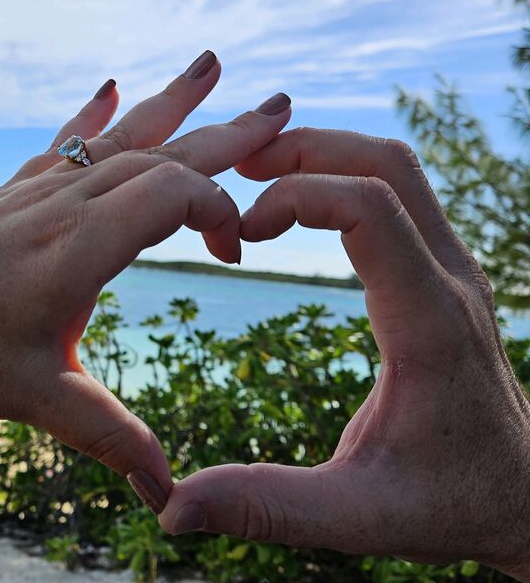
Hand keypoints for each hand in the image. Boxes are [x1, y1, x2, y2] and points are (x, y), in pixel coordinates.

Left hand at [0, 53, 291, 511]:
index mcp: (75, 250)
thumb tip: (168, 492)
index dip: (217, 210)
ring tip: (212, 62)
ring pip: (119, 135)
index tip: (234, 249)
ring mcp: (38, 189)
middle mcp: (62, 205)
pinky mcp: (16, 189)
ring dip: (173, 102)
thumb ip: (106, 435)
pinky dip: (95, 113)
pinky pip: (67, 142)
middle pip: (158, 151)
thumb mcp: (30, 397)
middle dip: (227, 133)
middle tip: (283, 106)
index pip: (168, 193)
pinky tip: (111, 85)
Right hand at [158, 128, 529, 577]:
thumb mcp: (358, 517)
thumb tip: (172, 509)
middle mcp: (452, 277)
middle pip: (387, 163)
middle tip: (237, 166)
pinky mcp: (445, 270)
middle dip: (307, 149)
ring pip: (397, 167)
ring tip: (258, 175)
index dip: (296, 197)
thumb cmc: (447, 503)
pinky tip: (299, 201)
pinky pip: (398, 192)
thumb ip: (268, 507)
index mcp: (429, 321)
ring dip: (327, 154)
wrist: (524, 496)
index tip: (243, 232)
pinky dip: (344, 174)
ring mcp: (454, 267)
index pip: (370, 209)